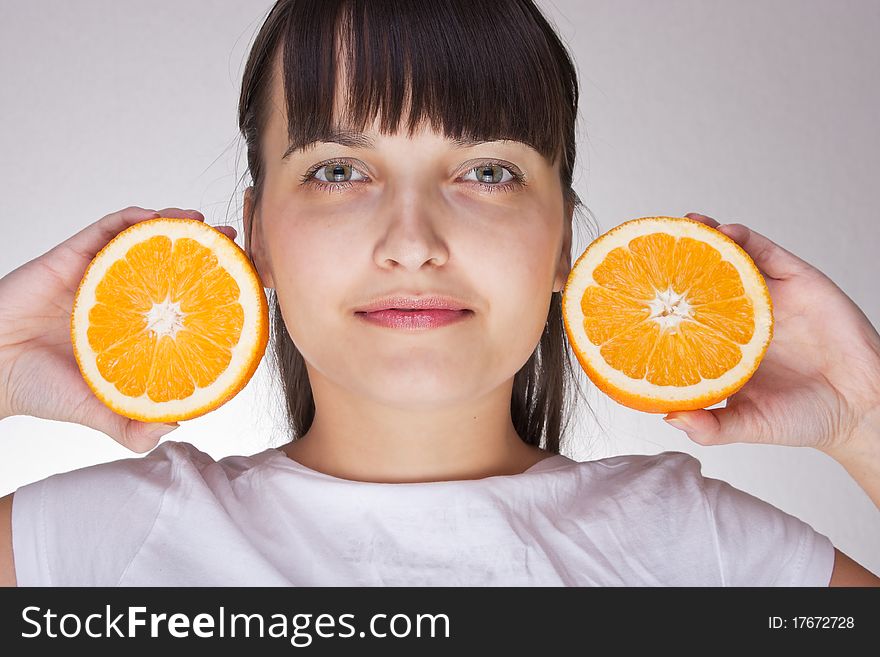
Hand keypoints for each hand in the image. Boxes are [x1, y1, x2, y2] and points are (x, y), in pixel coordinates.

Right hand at [0, 206, 237, 452]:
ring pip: (146, 241)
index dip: (210, 295)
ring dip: (179, 227)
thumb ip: (132, 424)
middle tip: (236, 248)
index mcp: (131, 329)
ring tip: (209, 225)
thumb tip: (177, 426)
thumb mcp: (97, 410)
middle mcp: (120, 299)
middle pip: (171, 267)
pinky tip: (162, 218)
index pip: (179, 306)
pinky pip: (108, 229)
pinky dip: (137, 219)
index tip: (241, 290)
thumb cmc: (37, 388)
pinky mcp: (73, 256)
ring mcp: (98, 274)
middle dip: (206, 255)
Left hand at [664, 213, 879, 456]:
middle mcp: (741, 315)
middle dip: (677, 257)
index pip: (684, 312)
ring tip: (685, 226)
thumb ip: (711, 426)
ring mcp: (768, 296)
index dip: (661, 298)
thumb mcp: (748, 425)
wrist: (862, 410)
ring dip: (706, 237)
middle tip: (650, 242)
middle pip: (701, 277)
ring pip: (731, 257)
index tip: (632, 287)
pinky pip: (768, 253)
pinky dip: (745, 239)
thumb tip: (668, 419)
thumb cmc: (804, 418)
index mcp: (723, 343)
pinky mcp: (799, 282)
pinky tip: (725, 235)